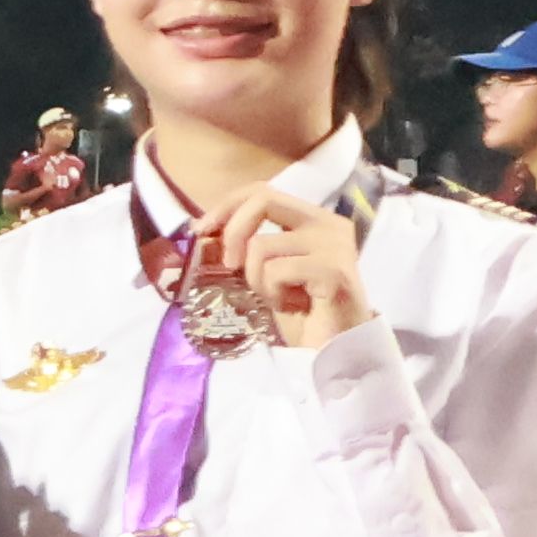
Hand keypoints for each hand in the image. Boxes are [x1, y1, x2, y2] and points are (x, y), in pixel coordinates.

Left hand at [196, 186, 373, 350]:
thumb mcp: (265, 269)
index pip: (263, 191)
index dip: (227, 205)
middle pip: (264, 200)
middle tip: (230, 265)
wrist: (334, 344)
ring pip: (262, 245)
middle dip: (233, 231)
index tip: (201, 229)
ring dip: (256, 279)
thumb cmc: (299, 308)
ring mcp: (335, 244)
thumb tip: (202, 228)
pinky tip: (294, 305)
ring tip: (278, 297)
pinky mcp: (335, 269)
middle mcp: (329, 224)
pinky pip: (277, 271)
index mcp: (313, 218)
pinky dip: (273, 293)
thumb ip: (245, 245)